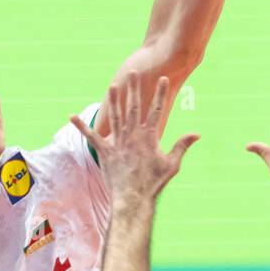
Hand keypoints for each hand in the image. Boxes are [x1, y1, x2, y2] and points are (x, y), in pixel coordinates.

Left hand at [71, 72, 198, 203]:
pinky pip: (92, 137)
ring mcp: (118, 143)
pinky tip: (72, 117)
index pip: (156, 110)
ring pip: (115, 116)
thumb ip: (182, 145)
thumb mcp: (172, 164)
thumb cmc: (154, 183)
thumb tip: (197, 134)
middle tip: (133, 72)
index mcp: (149, 137)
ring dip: (113, 100)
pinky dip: (82, 127)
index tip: (163, 78)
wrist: (133, 198)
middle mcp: (133, 136)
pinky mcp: (105, 152)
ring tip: (113, 85)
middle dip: (134, 88)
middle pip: (133, 107)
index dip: (160, 94)